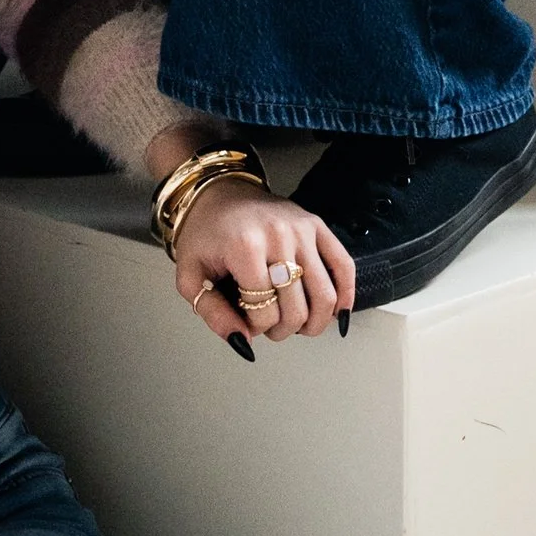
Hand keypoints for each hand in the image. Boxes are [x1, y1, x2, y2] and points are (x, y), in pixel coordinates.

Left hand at [174, 186, 355, 345]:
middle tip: (272, 327)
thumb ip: (212, 313)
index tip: (247, 321)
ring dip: (314, 322)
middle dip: (283, 330)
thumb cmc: (204, 235)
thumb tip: (243, 341)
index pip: (264, 313)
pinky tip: (337, 312)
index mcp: (244, 248)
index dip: (255, 328)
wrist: (216, 194)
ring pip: (324, 295)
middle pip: (296, 309)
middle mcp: (278, 236)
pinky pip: (343, 266)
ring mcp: (301, 229)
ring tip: (300, 325)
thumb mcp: (190, 276)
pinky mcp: (316, 225)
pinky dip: (345, 295)